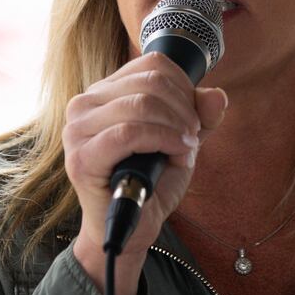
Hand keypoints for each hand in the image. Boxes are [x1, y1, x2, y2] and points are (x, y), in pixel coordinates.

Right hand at [63, 52, 229, 294]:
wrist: (131, 229)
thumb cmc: (151, 182)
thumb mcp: (182, 141)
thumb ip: (200, 116)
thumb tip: (217, 96)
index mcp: (105, 92)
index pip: (153, 64)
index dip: (185, 88)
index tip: (194, 119)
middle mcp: (84, 104)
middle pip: (151, 82)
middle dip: (184, 110)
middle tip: (192, 138)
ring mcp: (77, 129)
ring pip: (141, 104)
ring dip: (176, 126)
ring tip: (185, 148)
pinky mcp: (80, 157)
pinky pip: (128, 132)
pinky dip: (163, 139)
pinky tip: (176, 153)